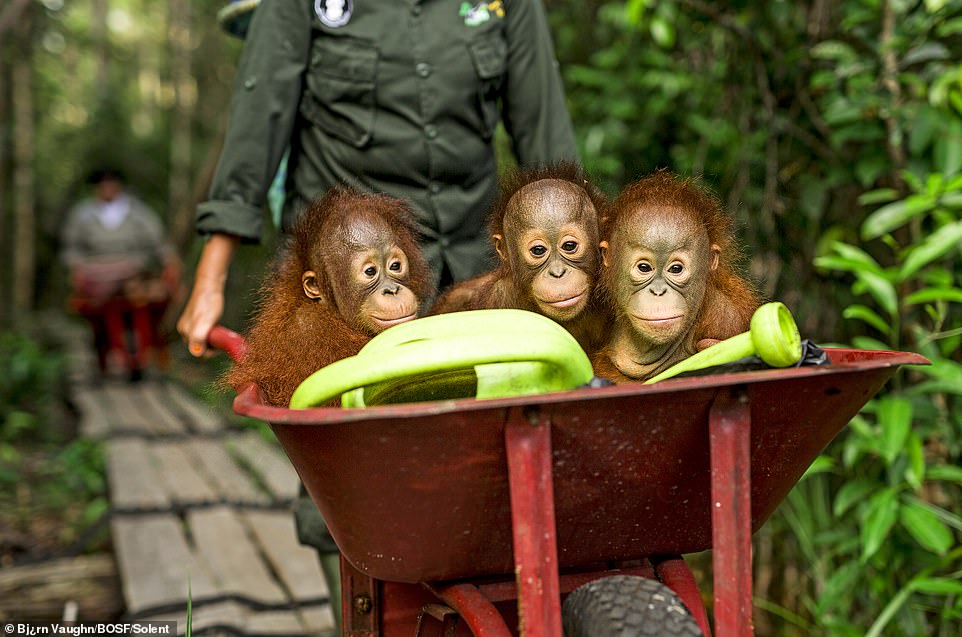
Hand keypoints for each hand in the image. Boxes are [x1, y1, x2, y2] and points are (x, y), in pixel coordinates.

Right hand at [177, 233, 237, 356]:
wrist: (211, 285)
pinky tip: (219, 327)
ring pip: (203, 340)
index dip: (210, 352)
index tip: (222, 346)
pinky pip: (205, 333)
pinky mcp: (198, 320)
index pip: (197, 351)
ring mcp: (191, 325)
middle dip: (212, 346)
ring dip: (214, 340)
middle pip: (199, 346)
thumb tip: (196, 353)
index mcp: (185, 331)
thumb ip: (199, 337)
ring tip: (222, 332)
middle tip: (224, 338)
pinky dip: (213, 333)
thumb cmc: (209, 302)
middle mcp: (185, 329)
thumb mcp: (206, 321)